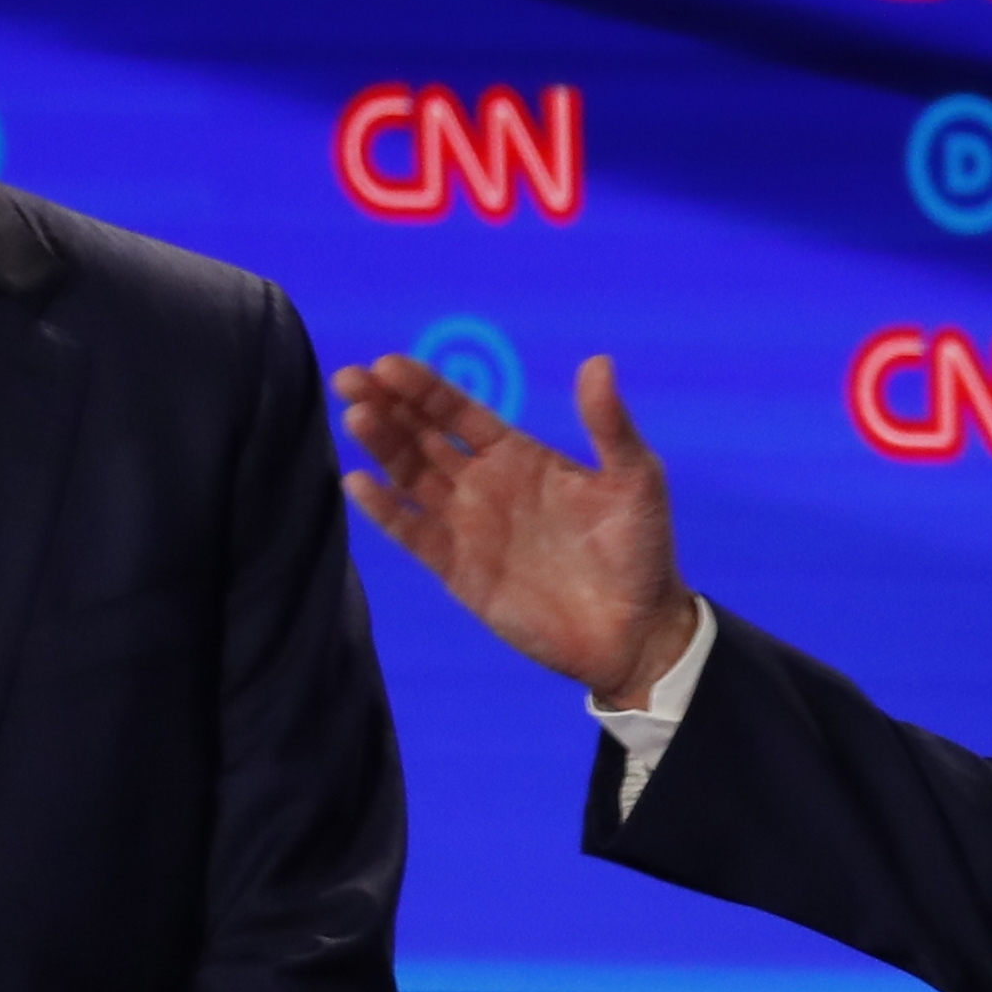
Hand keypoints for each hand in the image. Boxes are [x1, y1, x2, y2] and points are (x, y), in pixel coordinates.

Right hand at [333, 352, 698, 705]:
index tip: (387, 365)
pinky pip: (414, 535)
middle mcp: (484, 484)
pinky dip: (385, 512)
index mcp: (519, 455)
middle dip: (387, 406)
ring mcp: (468, 527)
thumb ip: (610, 426)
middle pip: (423, 436)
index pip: (459, 411)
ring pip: (411, 478)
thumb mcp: (635, 480)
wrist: (636, 630)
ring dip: (382, 447)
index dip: (424, 388)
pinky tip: (360, 484)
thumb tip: (598, 362)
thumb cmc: (641, 550)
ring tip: (356, 417)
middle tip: (350, 378)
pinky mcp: (459, 571)